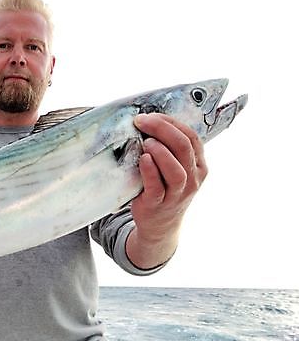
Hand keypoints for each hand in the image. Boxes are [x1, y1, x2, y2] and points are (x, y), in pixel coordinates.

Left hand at [126, 113, 207, 267]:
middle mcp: (192, 179)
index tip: (151, 116)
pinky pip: (156, 186)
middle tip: (142, 122)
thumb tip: (149, 121)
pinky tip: (143, 158)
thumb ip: (170, 149)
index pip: (191, 137)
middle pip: (184, 147)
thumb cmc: (163, 189)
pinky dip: (150, 170)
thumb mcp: (175, 169)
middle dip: (162, 129)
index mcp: (198, 165)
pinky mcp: (158, 204)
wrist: (159, 225)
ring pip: (176, 169)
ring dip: (160, 151)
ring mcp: (177, 194)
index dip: (170, 123)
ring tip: (145, 141)